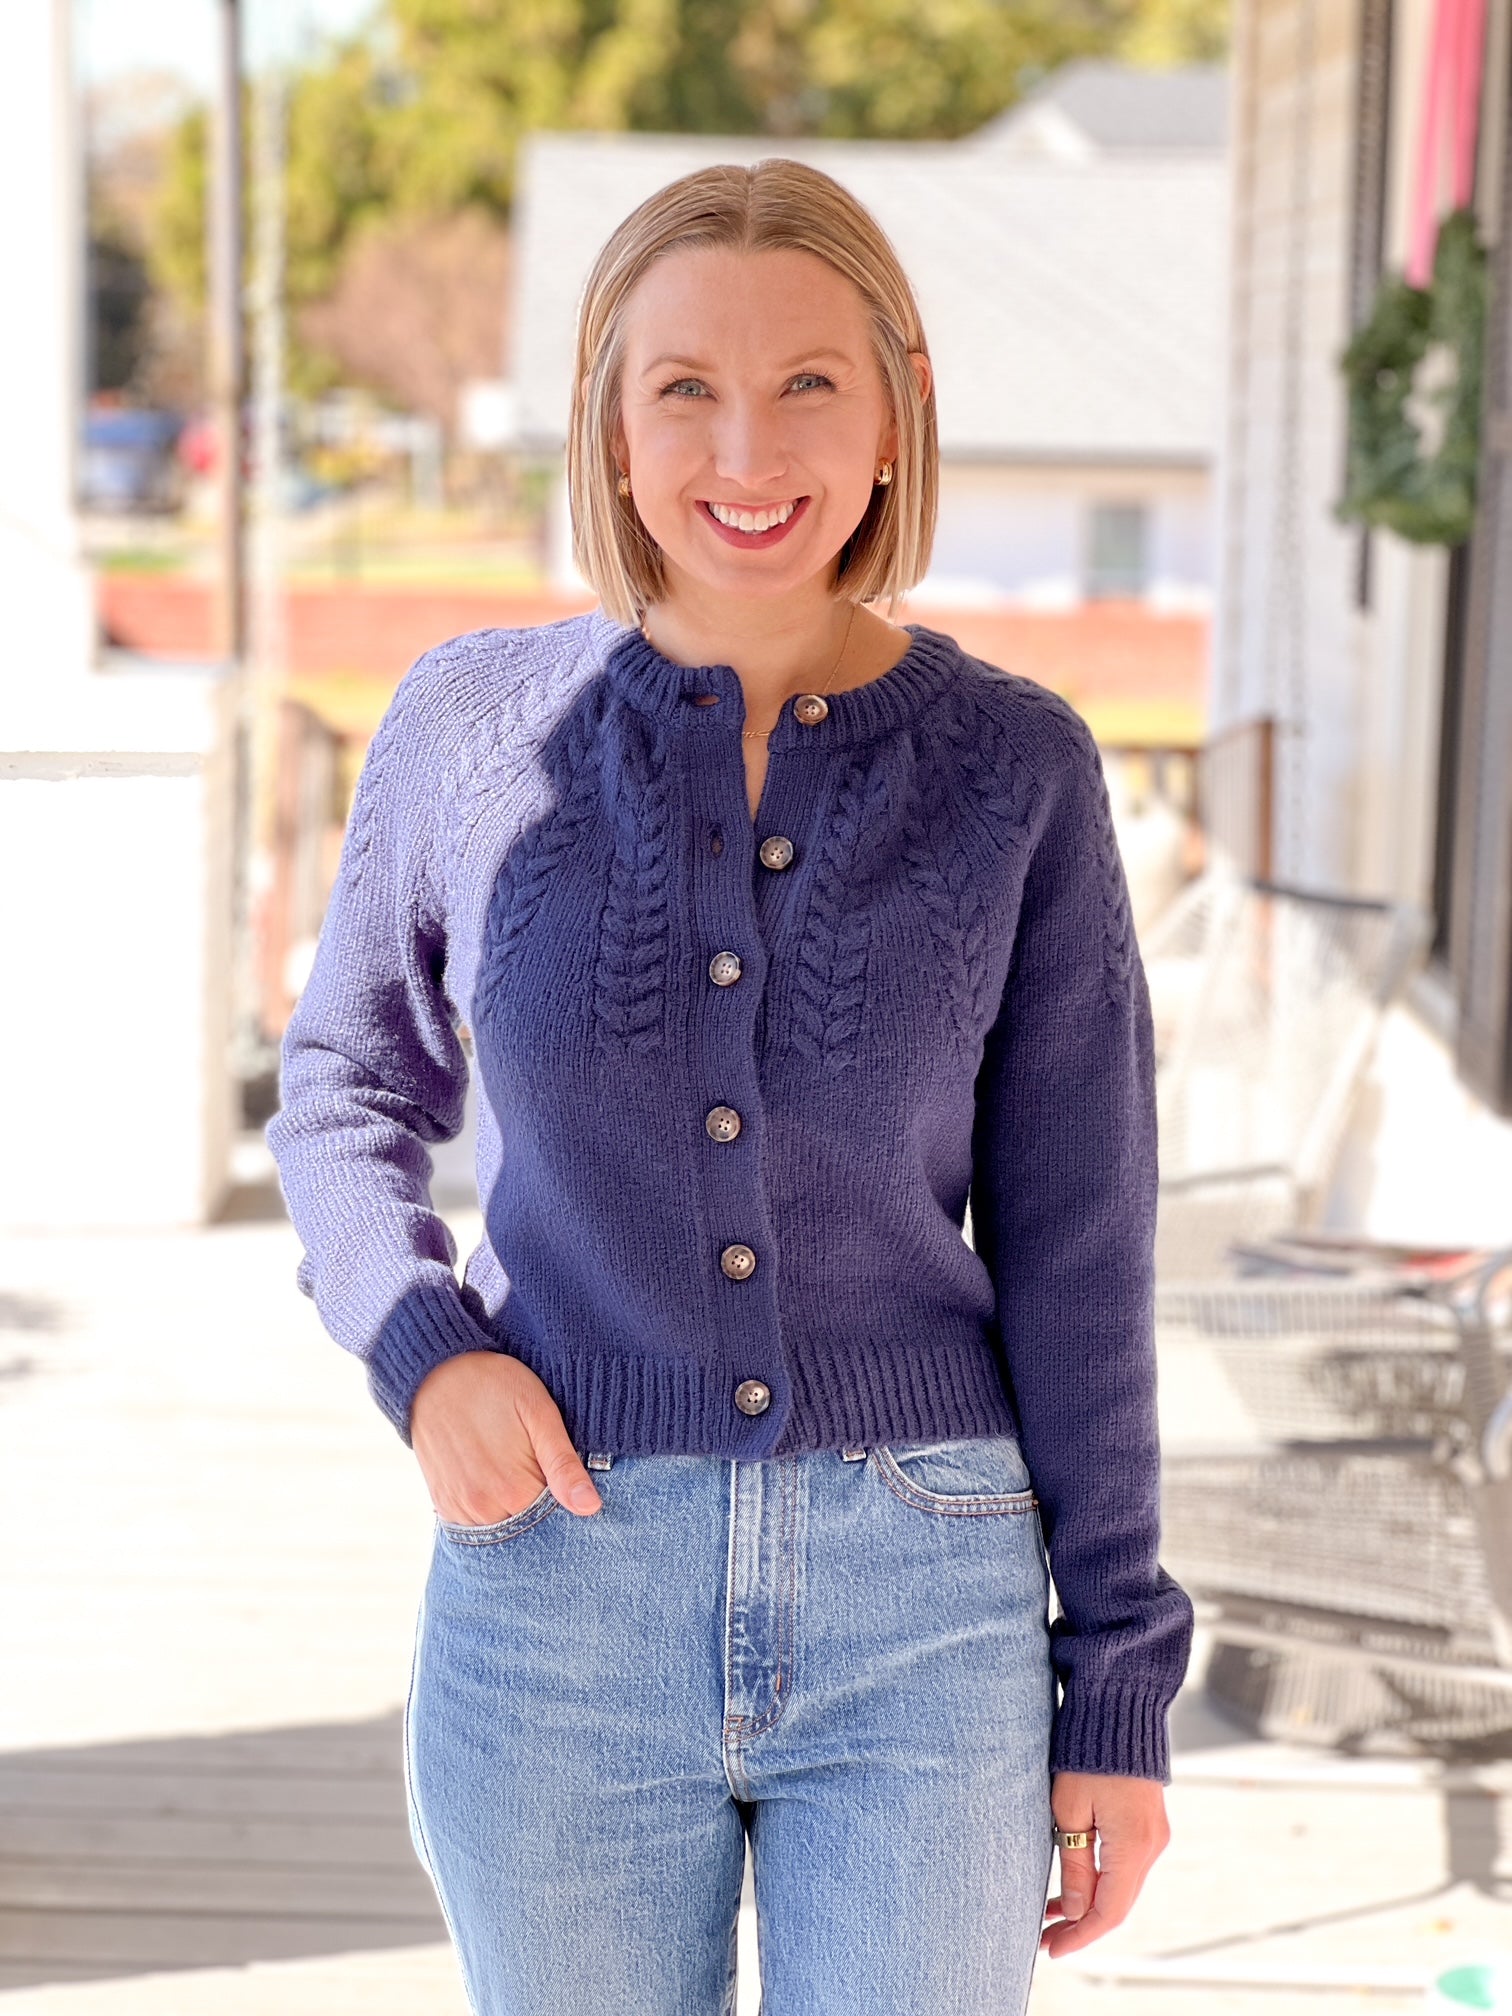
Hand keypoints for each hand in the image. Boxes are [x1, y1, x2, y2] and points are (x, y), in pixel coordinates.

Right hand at [410, 1351, 602, 1522]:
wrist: (436, 1371)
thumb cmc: (495, 1385)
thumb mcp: (539, 1413)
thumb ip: (564, 1465)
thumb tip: (591, 1508)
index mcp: (515, 1491)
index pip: (556, 1520)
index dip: (566, 1498)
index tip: (562, 1471)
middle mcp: (483, 1510)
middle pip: (529, 1528)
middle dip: (541, 1505)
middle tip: (536, 1460)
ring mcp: (459, 1510)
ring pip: (503, 1529)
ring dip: (514, 1507)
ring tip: (512, 1463)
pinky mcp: (443, 1504)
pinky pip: (475, 1524)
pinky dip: (491, 1508)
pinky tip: (493, 1475)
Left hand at [1041, 1770, 1170, 1957]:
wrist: (1119, 1707)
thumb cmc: (1086, 1754)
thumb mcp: (1069, 1809)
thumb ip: (1074, 1864)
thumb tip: (1075, 1912)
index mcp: (1132, 1845)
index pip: (1108, 1911)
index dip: (1080, 1935)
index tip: (1052, 1948)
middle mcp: (1151, 1846)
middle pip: (1118, 1903)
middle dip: (1081, 1924)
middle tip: (1046, 1937)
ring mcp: (1154, 1835)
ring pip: (1122, 1886)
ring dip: (1089, 1903)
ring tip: (1050, 1914)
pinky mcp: (1149, 1824)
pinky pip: (1126, 1866)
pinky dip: (1101, 1881)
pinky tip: (1075, 1885)